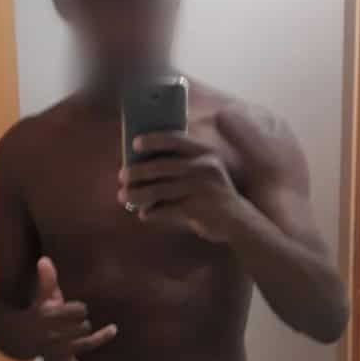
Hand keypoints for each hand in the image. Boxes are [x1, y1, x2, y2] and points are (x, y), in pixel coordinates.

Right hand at [25, 257, 115, 360]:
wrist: (19, 337)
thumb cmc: (36, 312)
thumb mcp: (40, 296)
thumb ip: (46, 279)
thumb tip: (45, 259)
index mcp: (48, 317)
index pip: (74, 311)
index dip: (78, 308)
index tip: (77, 308)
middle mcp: (54, 335)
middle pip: (81, 327)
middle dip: (83, 321)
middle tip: (80, 320)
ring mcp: (58, 350)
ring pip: (83, 344)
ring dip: (98, 338)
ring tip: (114, 329)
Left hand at [117, 133, 247, 241]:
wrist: (237, 221)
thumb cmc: (212, 194)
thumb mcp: (204, 172)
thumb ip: (182, 164)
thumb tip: (142, 164)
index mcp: (205, 152)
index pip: (175, 139)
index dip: (153, 140)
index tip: (135, 144)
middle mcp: (204, 166)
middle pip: (162, 166)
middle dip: (138, 171)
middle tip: (122, 176)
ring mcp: (201, 187)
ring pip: (160, 189)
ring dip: (138, 193)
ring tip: (124, 196)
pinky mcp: (197, 207)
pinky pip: (166, 208)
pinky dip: (152, 212)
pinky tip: (144, 214)